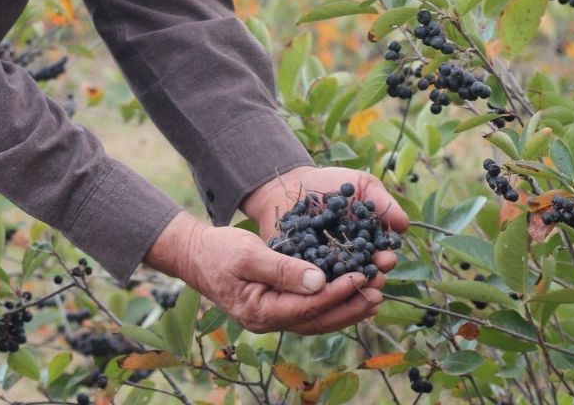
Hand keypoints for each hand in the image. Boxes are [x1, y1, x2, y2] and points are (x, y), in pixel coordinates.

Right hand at [144, 209, 390, 334]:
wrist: (195, 254)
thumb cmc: (218, 251)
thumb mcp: (248, 253)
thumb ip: (282, 268)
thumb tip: (320, 280)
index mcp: (262, 311)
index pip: (308, 306)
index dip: (338, 292)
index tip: (362, 276)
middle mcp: (269, 321)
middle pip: (318, 319)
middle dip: (350, 306)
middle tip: (379, 291)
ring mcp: (272, 317)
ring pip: (317, 319)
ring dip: (346, 307)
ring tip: (373, 295)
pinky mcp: (275, 307)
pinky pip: (309, 311)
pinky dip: (331, 303)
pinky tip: (348, 294)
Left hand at [241, 164, 409, 293]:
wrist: (292, 184)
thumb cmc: (331, 183)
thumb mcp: (360, 185)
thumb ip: (381, 202)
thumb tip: (404, 224)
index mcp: (366, 246)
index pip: (380, 257)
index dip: (385, 260)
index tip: (387, 258)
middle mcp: (348, 262)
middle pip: (363, 276)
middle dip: (370, 278)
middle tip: (372, 278)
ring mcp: (325, 269)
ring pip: (339, 285)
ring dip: (346, 288)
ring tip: (349, 284)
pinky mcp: (300, 270)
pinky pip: (309, 282)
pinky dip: (316, 286)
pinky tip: (319, 285)